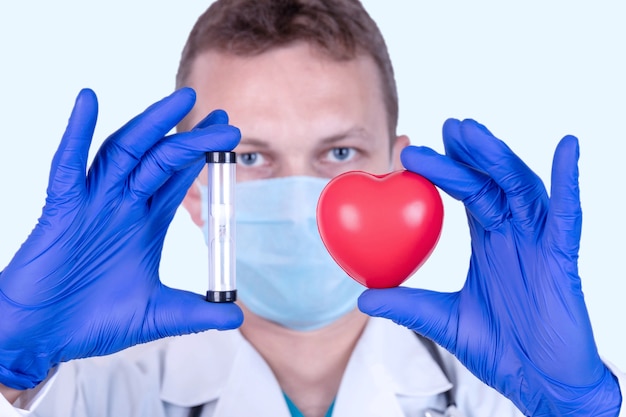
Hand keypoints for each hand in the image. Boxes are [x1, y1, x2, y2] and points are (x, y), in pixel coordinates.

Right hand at [0, 88, 242, 389]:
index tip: (229, 135)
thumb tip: (236, 318)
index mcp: (145, 222)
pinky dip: (76, 133)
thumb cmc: (91, 322)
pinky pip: (68, 165)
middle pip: (161, 160)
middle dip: (192, 139)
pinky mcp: (61, 208)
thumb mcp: (156, 315)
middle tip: (225, 121)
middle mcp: (123, 204)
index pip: (179, 177)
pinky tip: (88, 101)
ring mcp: (92, 202)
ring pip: (124, 152)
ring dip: (151, 125)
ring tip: (181, 102)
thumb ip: (196, 313)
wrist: (43, 338)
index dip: (203, 155)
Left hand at [359, 119, 621, 415]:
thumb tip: (362, 297)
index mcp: (490, 242)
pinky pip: (568, 215)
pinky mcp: (563, 258)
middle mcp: (515, 234)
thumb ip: (407, 305)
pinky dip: (568, 182)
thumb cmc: (501, 348)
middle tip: (447, 126)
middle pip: (492, 182)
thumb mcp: (443, 321)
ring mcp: (540, 243)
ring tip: (473, 133)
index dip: (447, 170)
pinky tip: (566, 149)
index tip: (415, 153)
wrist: (540, 384)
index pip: (467, 194)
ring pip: (522, 188)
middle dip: (470, 153)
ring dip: (499, 158)